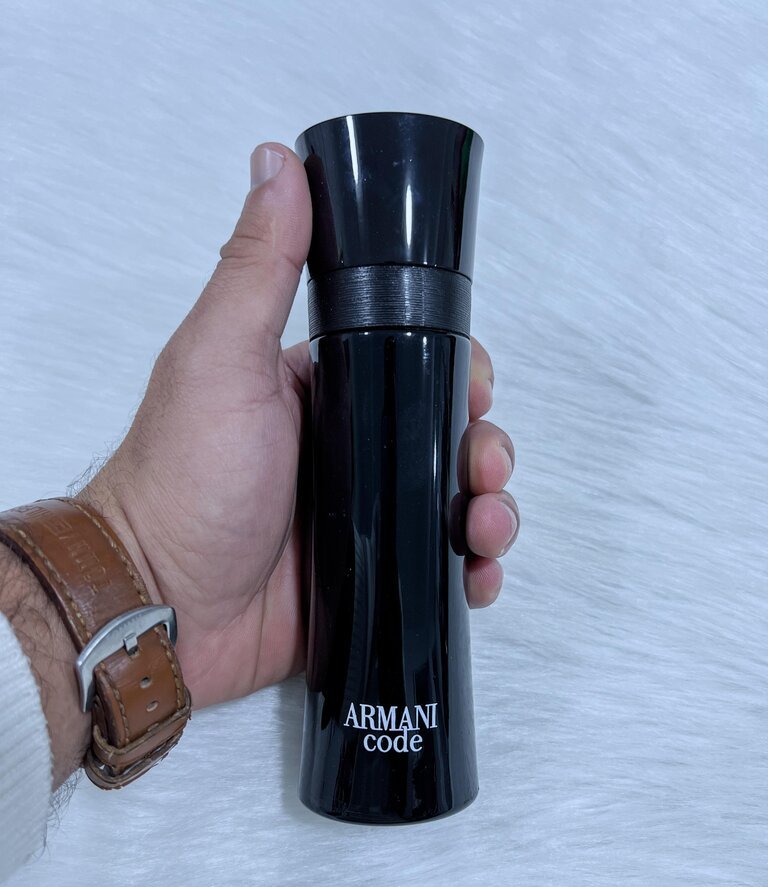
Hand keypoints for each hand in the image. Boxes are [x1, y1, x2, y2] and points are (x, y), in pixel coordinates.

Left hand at [80, 143, 519, 710]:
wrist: (164, 605)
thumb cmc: (184, 481)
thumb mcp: (220, 358)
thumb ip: (258, 266)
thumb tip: (280, 167)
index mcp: (318, 392)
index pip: (410, 364)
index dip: (457, 371)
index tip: (479, 385)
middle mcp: (343, 451)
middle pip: (444, 435)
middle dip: (484, 447)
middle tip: (483, 467)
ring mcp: (358, 517)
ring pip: (451, 501)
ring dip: (490, 508)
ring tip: (485, 527)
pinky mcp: (366, 575)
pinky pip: (438, 567)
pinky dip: (472, 569)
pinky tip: (478, 570)